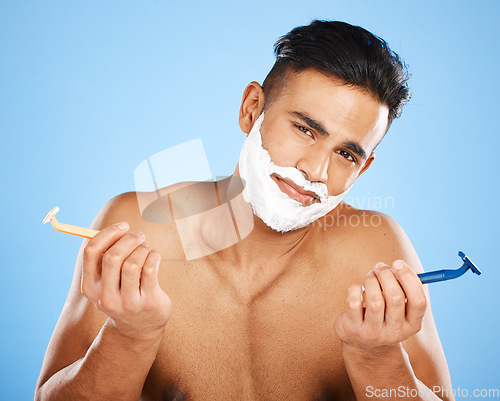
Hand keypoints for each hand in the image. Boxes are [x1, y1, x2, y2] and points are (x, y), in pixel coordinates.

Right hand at [81, 222, 171, 340]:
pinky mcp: (147, 302)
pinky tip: (154, 258)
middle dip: (129, 239)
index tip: (123, 226)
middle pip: (113, 256)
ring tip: (146, 250)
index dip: (108, 233)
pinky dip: (153, 256)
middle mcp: (105, 296)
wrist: (139, 328)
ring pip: (133, 263)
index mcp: (90, 287)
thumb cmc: (123, 293)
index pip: (91, 251)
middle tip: (139, 236)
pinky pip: (150, 269)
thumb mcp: (107, 282)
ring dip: (142, 249)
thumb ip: (106, 257)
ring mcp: (127, 302)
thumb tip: (117, 228)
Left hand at [334, 260, 426, 352]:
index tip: (398, 263)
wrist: (361, 342)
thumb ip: (403, 288)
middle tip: (379, 266)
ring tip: (370, 277)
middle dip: (386, 275)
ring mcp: (373, 333)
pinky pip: (354, 302)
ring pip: (375, 300)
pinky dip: (356, 289)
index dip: (409, 278)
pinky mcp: (353, 329)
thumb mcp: (398, 307)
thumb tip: (399, 266)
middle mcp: (395, 332)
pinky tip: (357, 291)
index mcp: (412, 325)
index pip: (419, 301)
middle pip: (395, 298)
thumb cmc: (383, 314)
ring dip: (371, 280)